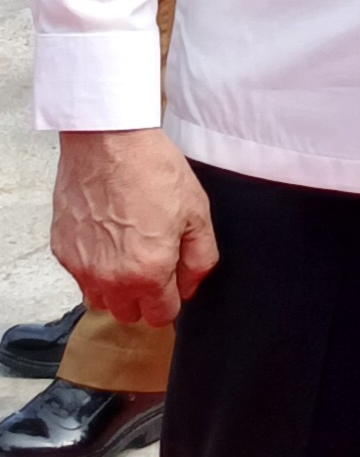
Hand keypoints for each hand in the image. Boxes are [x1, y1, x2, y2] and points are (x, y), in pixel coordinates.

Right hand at [50, 127, 216, 327]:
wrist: (109, 141)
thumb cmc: (153, 172)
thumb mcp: (197, 215)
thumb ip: (200, 260)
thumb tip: (190, 286)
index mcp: (146, 273)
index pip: (160, 316)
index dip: (171, 298)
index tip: (171, 278)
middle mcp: (109, 278)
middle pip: (128, 313)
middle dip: (144, 296)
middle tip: (152, 262)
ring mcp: (81, 265)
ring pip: (100, 298)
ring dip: (115, 286)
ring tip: (127, 251)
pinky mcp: (62, 250)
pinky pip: (80, 274)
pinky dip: (94, 264)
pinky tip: (106, 235)